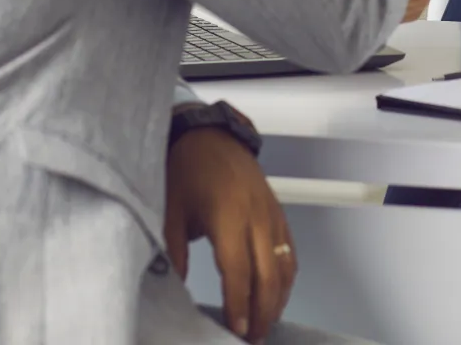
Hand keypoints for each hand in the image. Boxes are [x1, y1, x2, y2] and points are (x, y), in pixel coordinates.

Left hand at [164, 116, 293, 342]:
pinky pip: (290, 249)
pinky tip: (277, 293)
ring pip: (285, 265)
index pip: (238, 271)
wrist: (210, 135)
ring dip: (278, 298)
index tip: (235, 330)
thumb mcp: (170, 211)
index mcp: (227, 216)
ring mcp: (272, 213)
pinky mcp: (278, 211)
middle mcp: (256, 216)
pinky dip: (288, 276)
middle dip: (262, 312)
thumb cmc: (187, 171)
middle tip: (252, 338)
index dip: (239, 304)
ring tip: (265, 323)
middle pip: (268, 274)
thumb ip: (174, 251)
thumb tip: (176, 286)